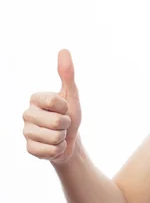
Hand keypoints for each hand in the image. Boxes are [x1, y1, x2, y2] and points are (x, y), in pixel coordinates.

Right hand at [23, 49, 81, 163]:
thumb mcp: (71, 95)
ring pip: (54, 138)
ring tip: (59, 135)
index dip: (66, 108)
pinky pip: (50, 151)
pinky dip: (58, 150)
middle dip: (66, 125)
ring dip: (63, 138)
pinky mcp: (29, 148)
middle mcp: (26, 114)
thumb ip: (67, 74)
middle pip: (56, 122)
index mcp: (35, 99)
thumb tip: (64, 50)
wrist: (70, 140)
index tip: (64, 109)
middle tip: (63, 124)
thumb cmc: (69, 115)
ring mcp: (26, 132)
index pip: (54, 102)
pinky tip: (54, 146)